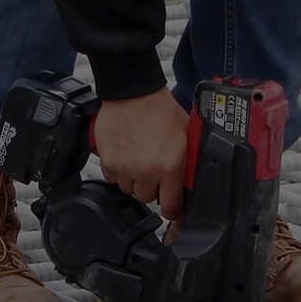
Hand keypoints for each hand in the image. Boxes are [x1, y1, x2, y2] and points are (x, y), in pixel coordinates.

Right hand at [92, 89, 189, 218]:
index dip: (172, 207)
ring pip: (129, 190)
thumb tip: (191, 182)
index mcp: (171, 166)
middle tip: (154, 169)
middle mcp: (147, 170)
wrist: (134, 93)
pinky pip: (113, 179)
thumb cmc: (160, 110)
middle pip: (148, 199)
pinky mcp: (109, 163)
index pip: (171, 207)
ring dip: (135, 180)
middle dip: (152, 187)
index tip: (171, 204)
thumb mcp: (186, 135)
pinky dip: (119, 171)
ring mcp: (126, 168)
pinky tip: (127, 155)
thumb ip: (189, 161)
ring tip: (139, 158)